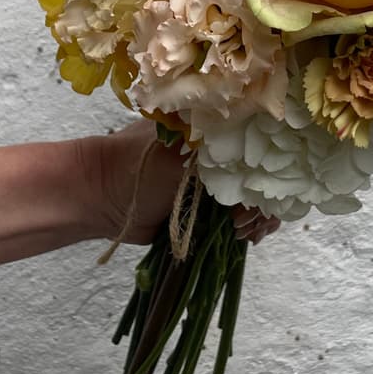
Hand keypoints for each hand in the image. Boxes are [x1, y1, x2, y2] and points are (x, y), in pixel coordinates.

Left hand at [80, 121, 280, 248]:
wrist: (101, 197)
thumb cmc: (139, 164)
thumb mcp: (183, 151)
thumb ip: (221, 155)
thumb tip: (262, 168)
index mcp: (218, 135)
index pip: (264, 151)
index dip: (271, 173)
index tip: (259, 193)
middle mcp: (222, 160)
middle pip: (264, 180)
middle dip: (265, 203)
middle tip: (248, 220)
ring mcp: (216, 189)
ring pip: (255, 206)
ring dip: (258, 220)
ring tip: (243, 232)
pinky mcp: (208, 216)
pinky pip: (238, 224)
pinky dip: (247, 232)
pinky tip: (245, 239)